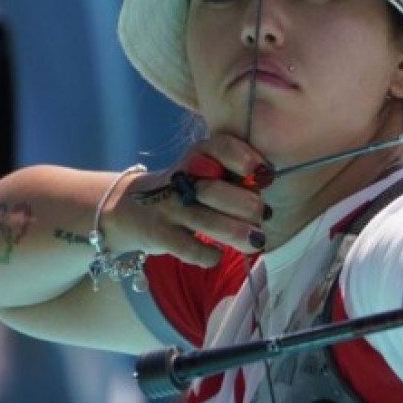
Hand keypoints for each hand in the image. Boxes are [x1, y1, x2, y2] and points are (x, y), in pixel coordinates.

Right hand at [115, 134, 268, 265]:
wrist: (134, 208)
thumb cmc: (189, 189)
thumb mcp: (208, 171)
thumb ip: (236, 175)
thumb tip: (267, 184)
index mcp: (198, 154)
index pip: (220, 147)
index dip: (244, 159)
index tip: (262, 176)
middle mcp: (181, 177)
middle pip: (217, 190)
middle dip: (247, 206)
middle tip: (262, 216)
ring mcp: (167, 206)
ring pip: (206, 220)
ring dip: (237, 233)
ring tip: (256, 240)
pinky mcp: (159, 233)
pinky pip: (189, 249)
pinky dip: (208, 255)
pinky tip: (216, 254)